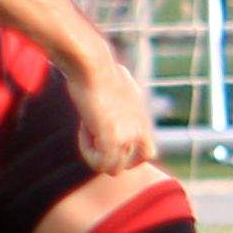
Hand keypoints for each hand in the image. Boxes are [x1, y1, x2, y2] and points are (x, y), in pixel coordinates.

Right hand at [65, 55, 156, 175]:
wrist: (92, 64)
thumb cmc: (98, 69)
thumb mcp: (118, 85)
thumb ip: (123, 100)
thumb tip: (118, 91)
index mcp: (143, 117)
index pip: (148, 153)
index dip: (128, 156)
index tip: (107, 141)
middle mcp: (141, 128)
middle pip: (129, 164)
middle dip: (108, 156)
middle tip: (95, 134)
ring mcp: (130, 135)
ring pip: (113, 168)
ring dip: (95, 153)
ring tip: (88, 127)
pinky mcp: (113, 138)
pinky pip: (100, 164)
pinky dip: (87, 151)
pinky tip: (84, 128)